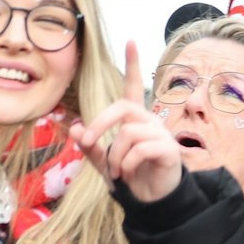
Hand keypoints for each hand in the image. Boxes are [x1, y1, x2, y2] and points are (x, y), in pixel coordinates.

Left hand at [68, 44, 181, 202]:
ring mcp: (161, 135)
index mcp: (133, 120)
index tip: (130, 41)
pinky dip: (127, 164)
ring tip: (116, 171)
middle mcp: (149, 122)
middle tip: (85, 143)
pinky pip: (141, 149)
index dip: (132, 65)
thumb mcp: (103, 162)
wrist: (150, 202)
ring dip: (114, 155)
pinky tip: (128, 173)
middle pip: (122, 108)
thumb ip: (89, 146)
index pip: (132, 87)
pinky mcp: (169, 150)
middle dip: (99, 124)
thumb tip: (74, 127)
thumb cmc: (129, 177)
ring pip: (128, 133)